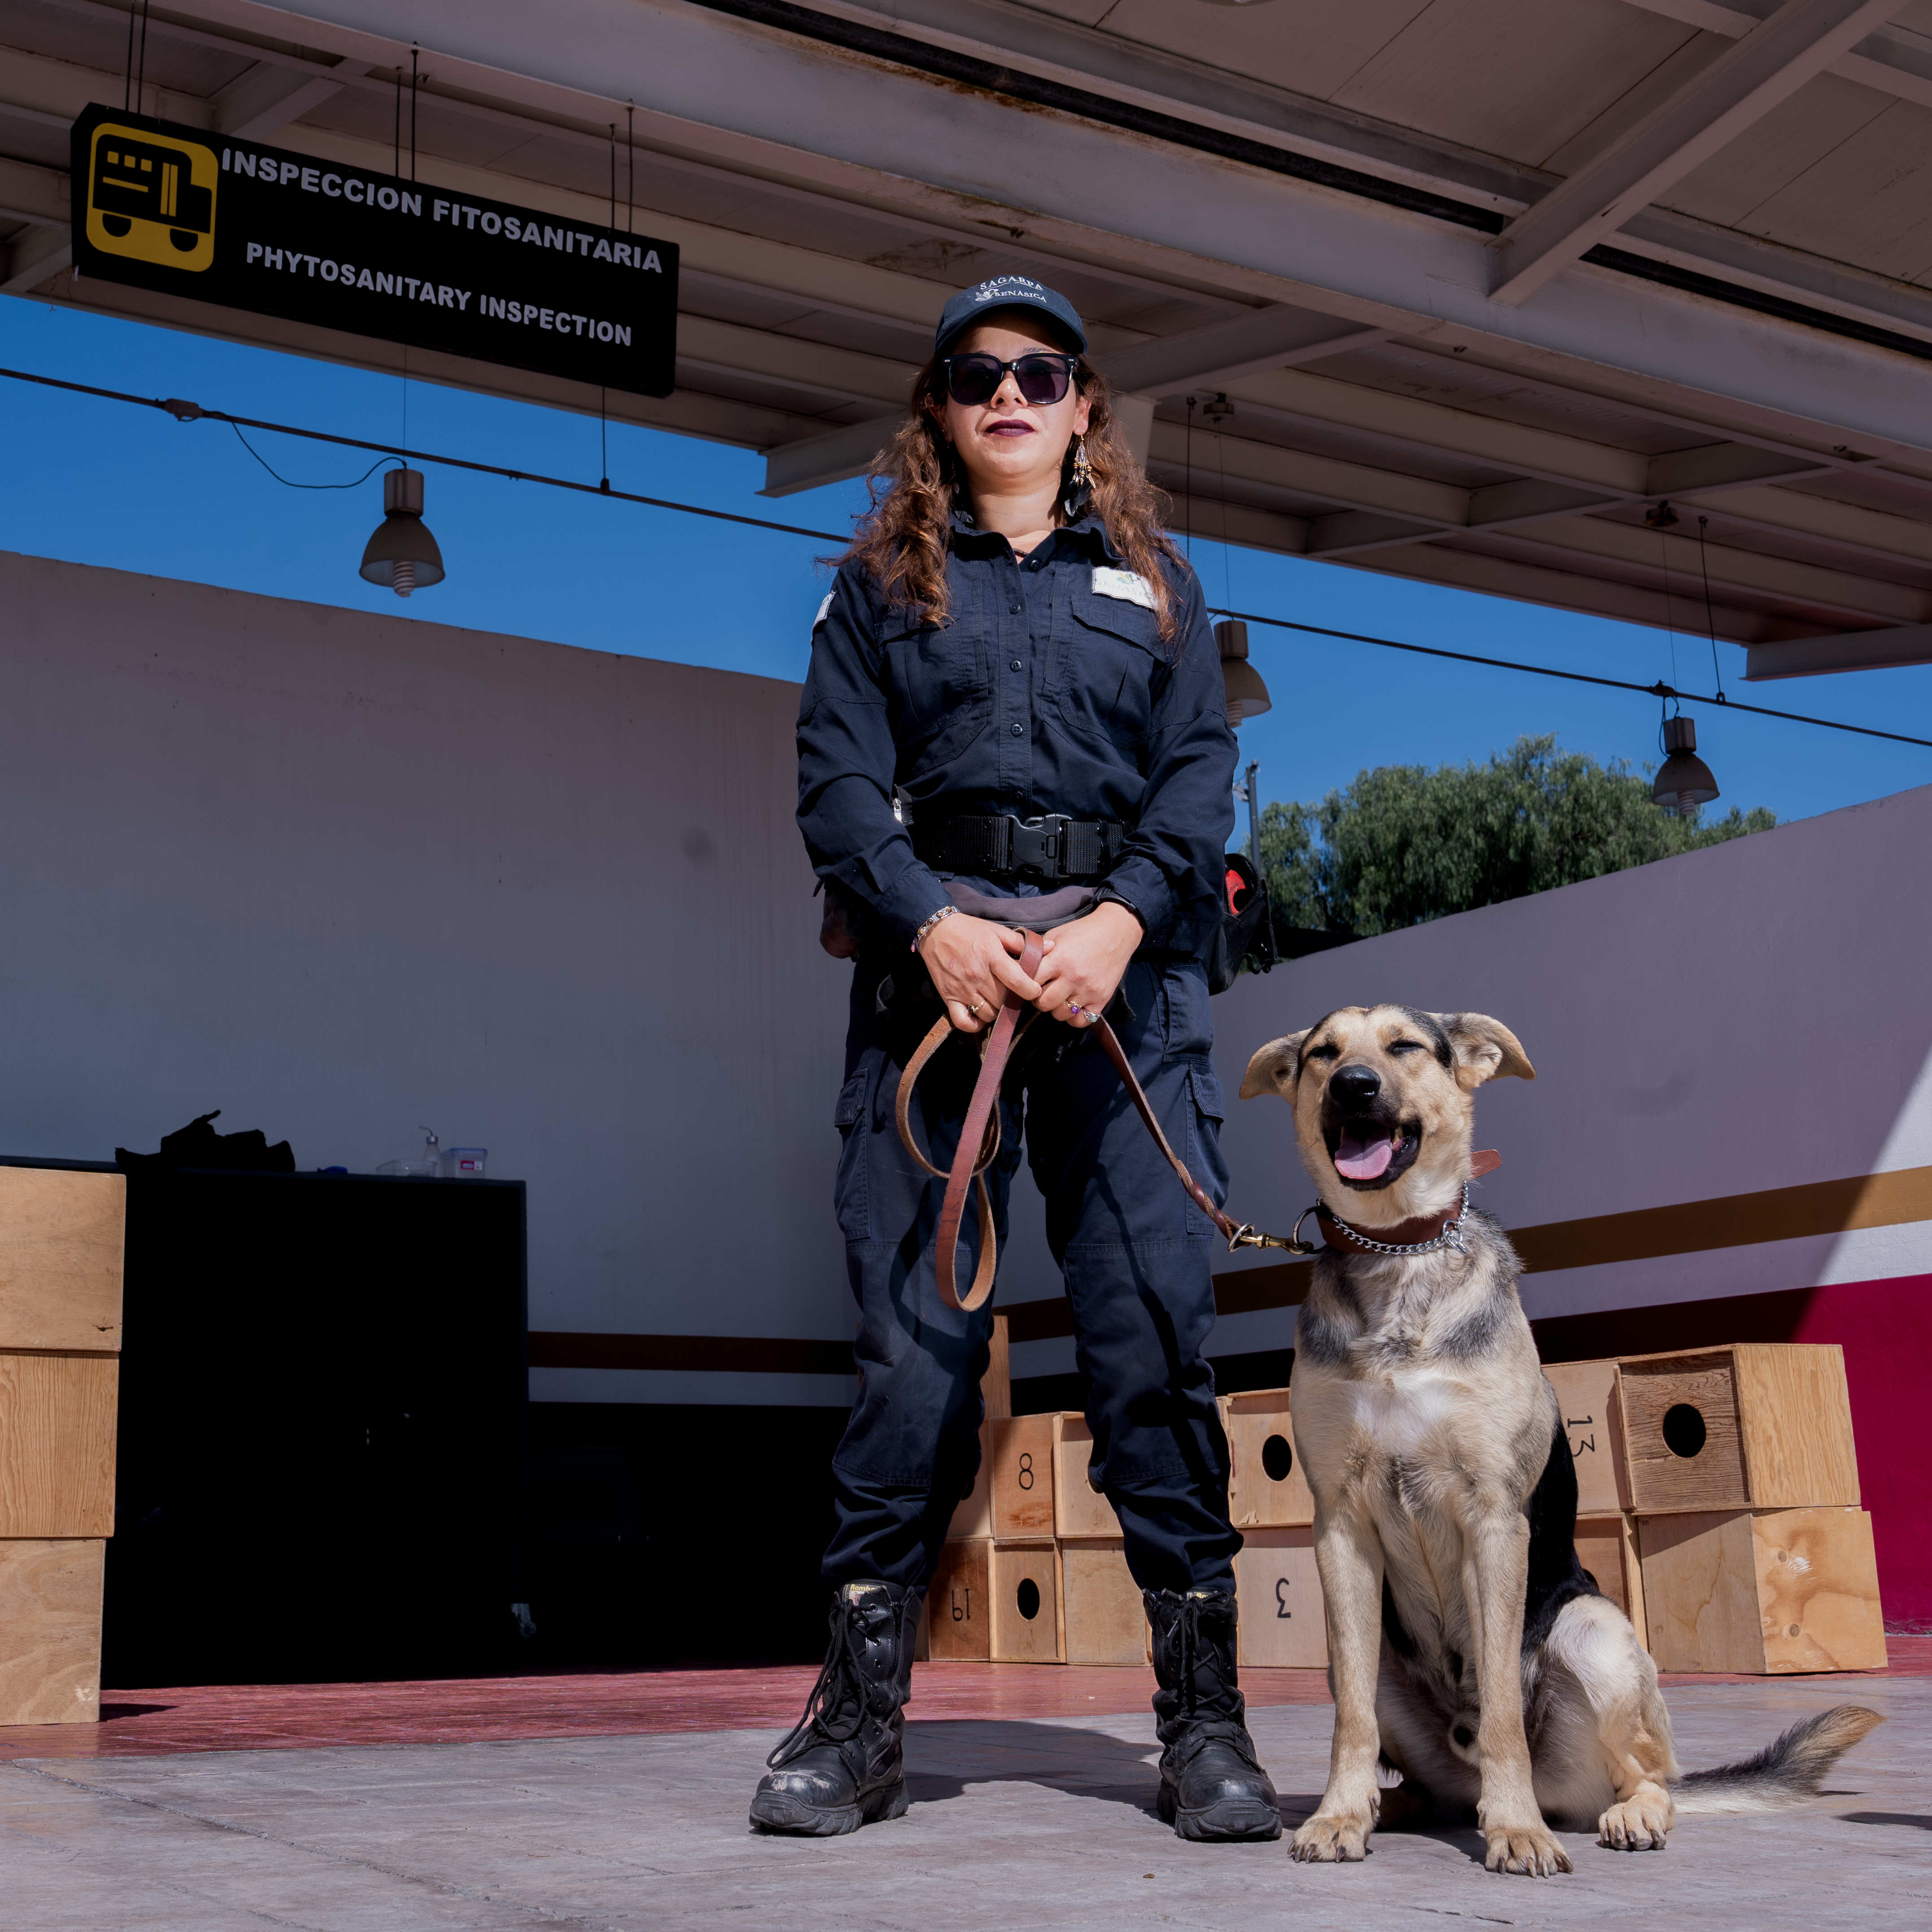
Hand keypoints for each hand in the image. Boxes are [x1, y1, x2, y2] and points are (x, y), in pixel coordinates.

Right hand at [919, 912, 1043, 1032]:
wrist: (937, 930)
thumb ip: (1023, 942)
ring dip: (996, 1011)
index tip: (1035, 990)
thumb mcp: (997, 931)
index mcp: (991, 956)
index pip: (1017, 982)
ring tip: (997, 1000)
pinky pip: (964, 1022)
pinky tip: (981, 1015)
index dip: (1032, 991)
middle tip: (1014, 994)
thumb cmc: (970, 930)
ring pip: (988, 1013)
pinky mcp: (948, 997)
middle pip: (1004, 1001)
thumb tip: (1050, 948)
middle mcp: (977, 975)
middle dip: (1014, 1000)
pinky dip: (975, 1024)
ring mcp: (962, 989)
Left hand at [1032, 902, 1141, 1027]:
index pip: (1031, 982)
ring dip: (1055, 1008)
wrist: (1116, 932)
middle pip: (1043, 1003)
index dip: (1026, 982)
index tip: (1028, 980)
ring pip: (1060, 1014)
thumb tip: (1020, 965)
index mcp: (1059, 960)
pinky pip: (1080, 1021)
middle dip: (1038, 998)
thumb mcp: (1057, 934)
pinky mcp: (1101, 999)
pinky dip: (1073, 1017)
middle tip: (1042, 991)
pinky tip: (1072, 1005)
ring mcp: (1088, 991)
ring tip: (1058, 996)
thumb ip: (1039, 952)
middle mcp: (1073, 977)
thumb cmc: (1083, 931)